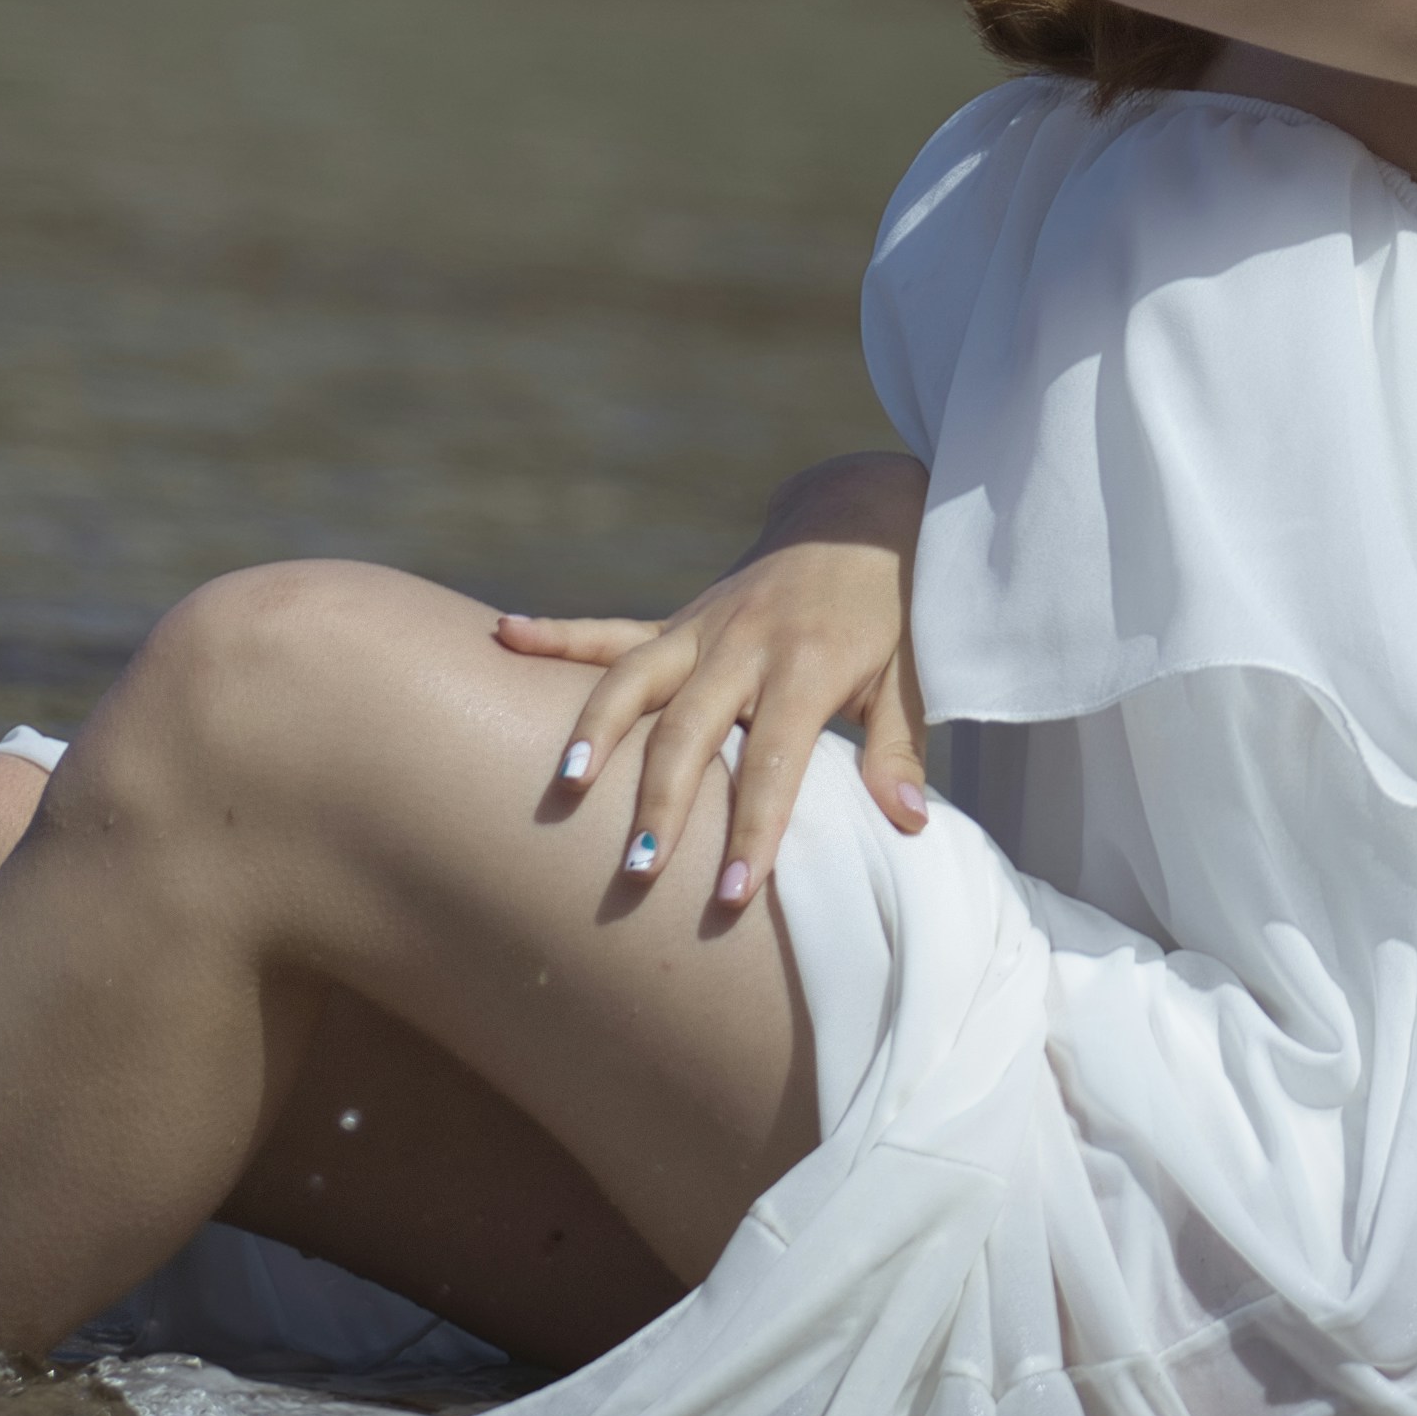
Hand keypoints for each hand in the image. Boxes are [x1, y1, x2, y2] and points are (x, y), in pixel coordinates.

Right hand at [495, 452, 928, 911]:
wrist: (861, 518)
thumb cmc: (893, 612)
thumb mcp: (913, 677)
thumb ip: (898, 751)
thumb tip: (908, 826)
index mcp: (807, 665)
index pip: (775, 761)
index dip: (754, 830)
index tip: (732, 896)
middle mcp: (745, 643)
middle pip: (690, 728)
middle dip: (661, 801)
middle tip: (637, 870)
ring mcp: (703, 626)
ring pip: (634, 677)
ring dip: (596, 731)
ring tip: (563, 789)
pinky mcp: (679, 619)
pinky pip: (609, 629)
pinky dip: (556, 634)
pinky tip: (503, 634)